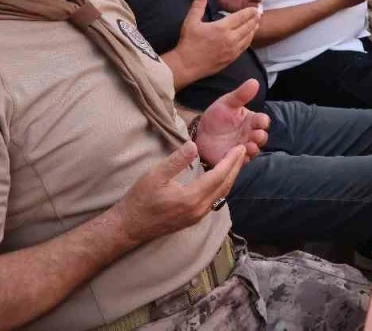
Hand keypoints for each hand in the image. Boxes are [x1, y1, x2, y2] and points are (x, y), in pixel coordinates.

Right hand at [110, 140, 244, 246]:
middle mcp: (199, 209)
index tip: (240, 148)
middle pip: (225, 186)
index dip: (230, 161)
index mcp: (191, 198)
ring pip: (221, 194)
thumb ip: (177, 160)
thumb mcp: (155, 175)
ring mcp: (197, 216)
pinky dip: (222, 186)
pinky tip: (221, 178)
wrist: (129, 227)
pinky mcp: (194, 219)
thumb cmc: (139, 200)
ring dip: (230, 177)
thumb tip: (194, 145)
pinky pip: (215, 200)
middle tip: (243, 151)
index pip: (219, 176)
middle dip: (235, 168)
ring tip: (236, 162)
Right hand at [175, 0, 260, 79]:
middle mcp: (230, 38)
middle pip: (248, 27)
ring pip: (248, 37)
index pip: (241, 17)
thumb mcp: (191, 21)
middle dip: (254, 19)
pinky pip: (245, 47)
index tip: (255, 8)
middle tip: (258, 14)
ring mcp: (232, 50)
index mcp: (222, 28)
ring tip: (257, 23)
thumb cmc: (189, 42)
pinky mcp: (232, 58)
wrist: (187, 65)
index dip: (249, 12)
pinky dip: (249, 40)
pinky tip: (249, 37)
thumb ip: (198, 6)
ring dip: (254, 29)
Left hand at [195, 78, 270, 164]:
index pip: (263, 121)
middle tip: (255, 136)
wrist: (199, 131)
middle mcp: (250, 134)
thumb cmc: (217, 115)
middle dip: (260, 137)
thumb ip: (241, 94)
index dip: (263, 122)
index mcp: (251, 120)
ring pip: (253, 151)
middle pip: (261, 137)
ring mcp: (242, 148)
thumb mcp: (227, 102)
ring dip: (252, 149)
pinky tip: (235, 155)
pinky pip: (240, 161)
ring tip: (247, 147)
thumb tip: (254, 81)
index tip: (260, 122)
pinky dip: (240, 159)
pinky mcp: (232, 158)